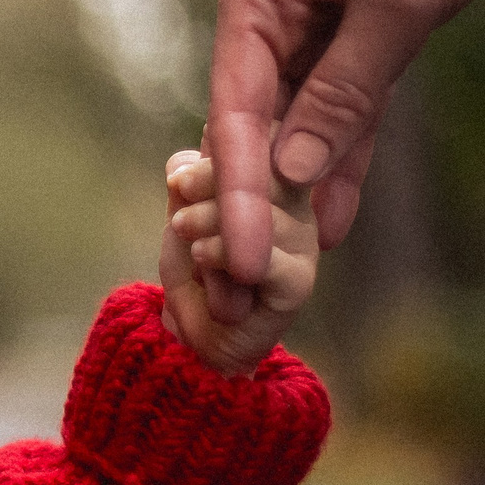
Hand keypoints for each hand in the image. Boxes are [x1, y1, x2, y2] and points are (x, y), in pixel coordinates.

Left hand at [160, 149, 315, 377]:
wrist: (196, 342)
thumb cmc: (193, 274)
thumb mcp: (180, 218)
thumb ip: (186, 184)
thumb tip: (186, 157)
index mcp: (275, 182)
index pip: (265, 143)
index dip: (223, 151)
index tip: (180, 178)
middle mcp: (299, 208)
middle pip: (272, 169)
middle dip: (214, 179)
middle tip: (180, 197)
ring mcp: (304, 243)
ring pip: (268, 211)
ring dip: (212, 219)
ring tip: (184, 231)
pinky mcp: (298, 281)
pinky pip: (266, 258)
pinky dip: (224, 255)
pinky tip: (202, 259)